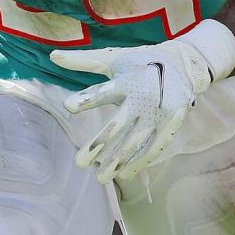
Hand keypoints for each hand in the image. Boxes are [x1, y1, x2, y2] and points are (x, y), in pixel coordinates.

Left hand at [50, 29, 224, 183]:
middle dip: (98, 145)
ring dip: (117, 162)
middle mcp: (143, 97)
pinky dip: (140, 162)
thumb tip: (52, 57)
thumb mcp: (112, 59)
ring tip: (100, 177)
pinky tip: (125, 174)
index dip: (87, 99)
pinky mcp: (171, 123)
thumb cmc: (139, 62)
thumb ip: (83, 61)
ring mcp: (159, 113)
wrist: (182, 64)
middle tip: (79, 163)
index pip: (104, 91)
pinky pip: (155, 147)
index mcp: (126, 80)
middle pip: (117, 125)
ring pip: (135, 142)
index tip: (68, 106)